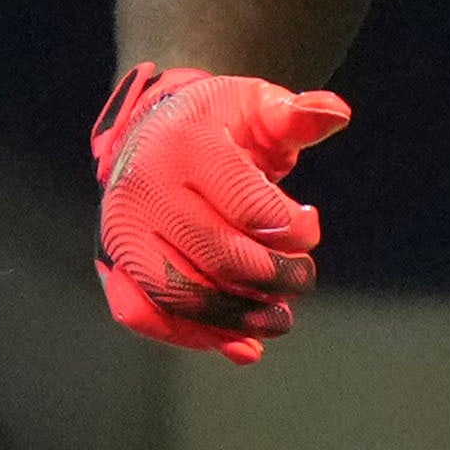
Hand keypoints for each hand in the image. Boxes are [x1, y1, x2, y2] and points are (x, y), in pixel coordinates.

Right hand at [93, 64, 352, 359]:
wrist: (152, 133)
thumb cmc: (217, 123)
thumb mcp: (258, 106)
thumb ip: (297, 115)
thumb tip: (336, 113)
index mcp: (184, 145)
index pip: (248, 207)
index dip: (293, 229)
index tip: (310, 224)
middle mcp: (143, 190)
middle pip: (220, 257)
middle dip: (276, 277)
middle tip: (304, 277)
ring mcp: (122, 232)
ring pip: (181, 295)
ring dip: (242, 318)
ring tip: (280, 318)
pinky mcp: (112, 265)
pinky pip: (145, 314)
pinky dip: (194, 336)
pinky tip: (239, 343)